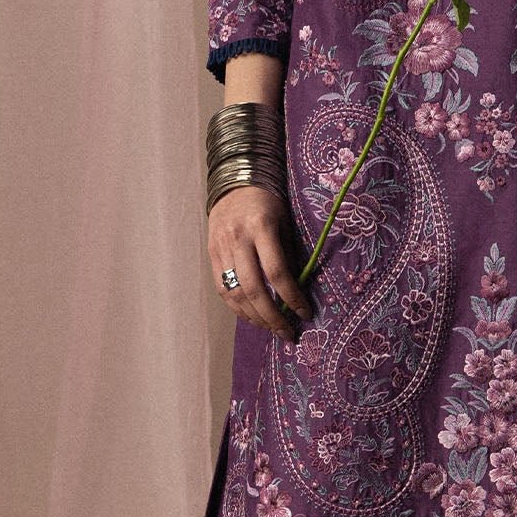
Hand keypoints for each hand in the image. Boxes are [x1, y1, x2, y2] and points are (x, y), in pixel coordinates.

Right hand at [208, 183, 310, 339]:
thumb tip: (298, 291)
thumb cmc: (268, 201)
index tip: (305, 313)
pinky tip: (253, 317)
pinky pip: (222, 289)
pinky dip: (238, 308)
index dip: (291, 297)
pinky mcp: (211, 255)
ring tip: (272, 330)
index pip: (277, 271)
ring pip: (235, 293)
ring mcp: (221, 248)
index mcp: (261, 227)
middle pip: (254, 289)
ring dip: (255, 317)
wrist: (234, 182)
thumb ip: (289, 252)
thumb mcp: (285, 220)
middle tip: (288, 334)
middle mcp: (238, 239)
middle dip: (272, 317)